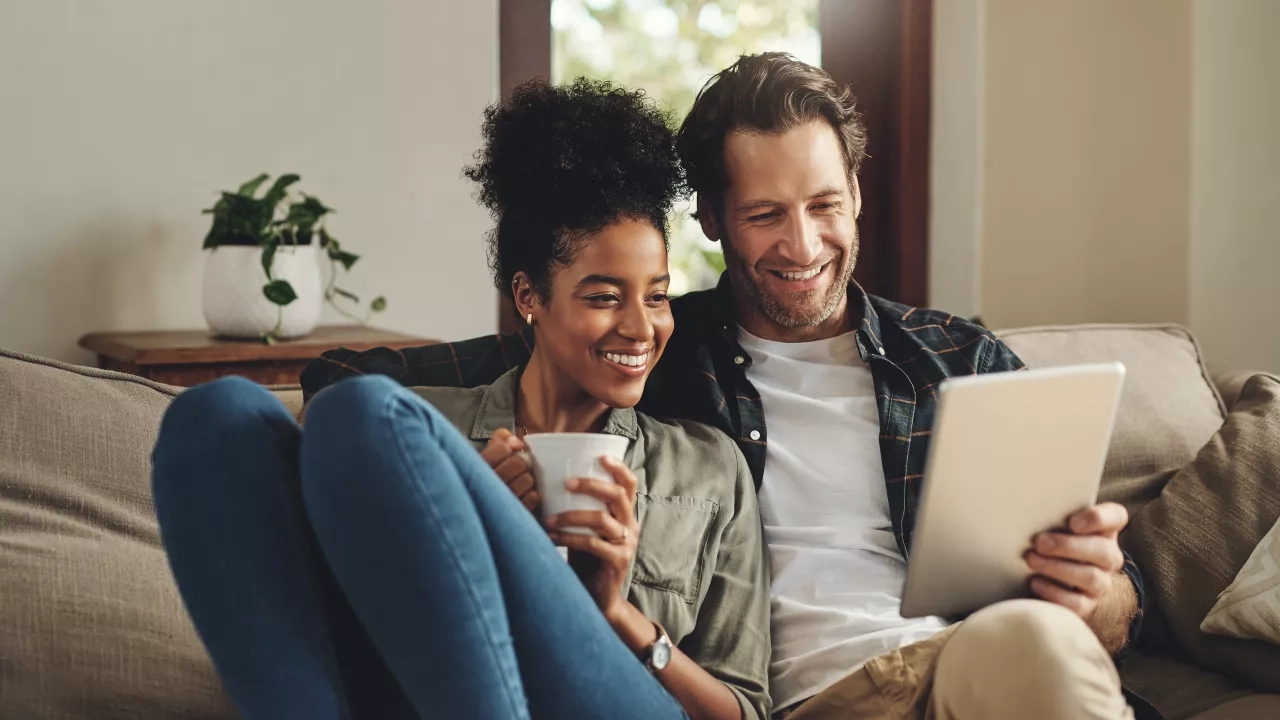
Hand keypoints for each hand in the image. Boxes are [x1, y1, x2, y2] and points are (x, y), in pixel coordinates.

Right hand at [479, 428, 538, 512]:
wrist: (481, 515)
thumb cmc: (487, 481)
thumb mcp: (487, 456)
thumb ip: (499, 441)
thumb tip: (516, 441)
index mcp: (476, 468)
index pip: (501, 448)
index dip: (510, 447)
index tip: (512, 449)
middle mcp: (485, 485)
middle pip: (518, 463)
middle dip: (521, 463)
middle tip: (517, 468)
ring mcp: (499, 502)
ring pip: (527, 479)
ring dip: (526, 480)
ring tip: (518, 483)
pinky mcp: (513, 514)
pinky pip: (533, 497)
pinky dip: (531, 496)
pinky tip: (522, 496)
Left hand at [546, 456, 639, 620]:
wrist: (598, 598)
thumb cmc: (586, 558)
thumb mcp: (586, 529)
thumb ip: (579, 509)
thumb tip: (549, 482)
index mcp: (625, 514)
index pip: (629, 484)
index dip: (618, 467)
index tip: (601, 456)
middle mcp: (630, 525)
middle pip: (617, 495)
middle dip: (591, 485)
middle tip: (566, 483)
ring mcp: (627, 544)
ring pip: (602, 519)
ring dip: (572, 516)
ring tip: (549, 518)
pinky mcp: (619, 562)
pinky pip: (593, 544)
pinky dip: (570, 538)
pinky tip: (552, 536)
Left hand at [1026, 502, 1127, 619]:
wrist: (1053, 577)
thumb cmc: (1052, 539)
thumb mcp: (1056, 524)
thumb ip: (1052, 515)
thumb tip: (1028, 509)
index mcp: (1104, 529)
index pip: (1116, 516)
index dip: (1098, 518)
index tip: (1072, 522)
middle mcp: (1108, 556)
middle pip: (1102, 550)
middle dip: (1068, 546)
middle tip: (1039, 542)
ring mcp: (1101, 582)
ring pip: (1091, 577)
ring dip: (1057, 568)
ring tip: (1031, 560)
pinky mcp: (1087, 604)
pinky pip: (1077, 603)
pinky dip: (1054, 592)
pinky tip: (1035, 582)